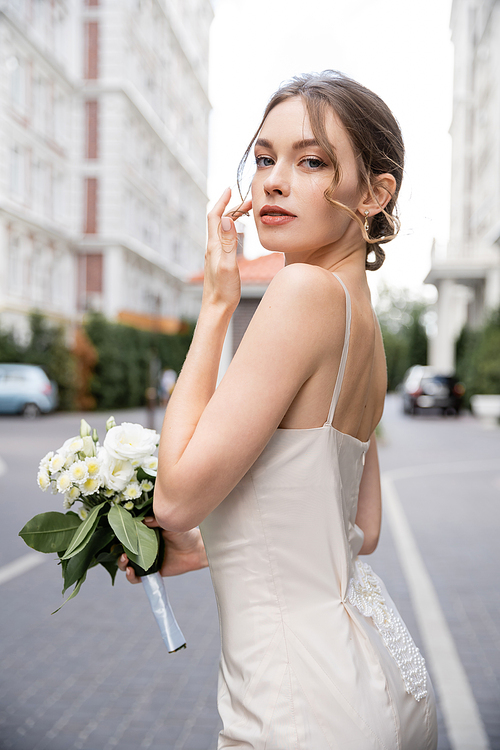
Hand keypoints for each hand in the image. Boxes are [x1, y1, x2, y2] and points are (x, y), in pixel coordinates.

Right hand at [117, 517, 208, 583]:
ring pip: (127, 564)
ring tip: (126, 559)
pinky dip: (130, 576)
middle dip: (118, 550)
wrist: (197, 551)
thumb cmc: (185, 534)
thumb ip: (157, 521)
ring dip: (122, 563)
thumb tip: (142, 520)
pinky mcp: (151, 572)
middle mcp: (144, 547)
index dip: (121, 536)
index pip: (128, 535)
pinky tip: (130, 572)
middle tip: (123, 549)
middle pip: (124, 550)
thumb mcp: (170, 524)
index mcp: (146, 533)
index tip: (119, 534)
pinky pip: (136, 577)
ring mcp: (146, 560)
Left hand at [203, 188, 251, 313]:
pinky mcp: (219, 262)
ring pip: (223, 230)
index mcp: (214, 246)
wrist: (216, 309)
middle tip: (249, 202)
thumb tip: (226, 218)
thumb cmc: (223, 291)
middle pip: (220, 221)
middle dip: (232, 208)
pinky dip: (234, 231)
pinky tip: (242, 235)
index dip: (222, 201)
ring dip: (234, 219)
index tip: (230, 189)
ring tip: (248, 213)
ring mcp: (215, 255)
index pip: (214, 216)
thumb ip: (228, 242)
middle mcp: (212, 248)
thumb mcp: (228, 265)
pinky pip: (226, 240)